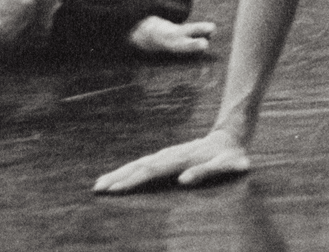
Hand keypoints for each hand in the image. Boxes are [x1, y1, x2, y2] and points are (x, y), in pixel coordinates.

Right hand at [92, 129, 250, 193]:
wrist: (231, 137)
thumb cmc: (231, 157)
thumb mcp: (227, 165)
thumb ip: (207, 171)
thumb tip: (184, 180)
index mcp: (181, 158)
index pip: (152, 171)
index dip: (134, 180)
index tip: (115, 190)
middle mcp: (171, 155)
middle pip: (140, 166)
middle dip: (118, 178)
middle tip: (97, 189)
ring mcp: (167, 154)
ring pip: (138, 164)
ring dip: (119, 174)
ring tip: (99, 184)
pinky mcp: (167, 157)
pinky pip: (143, 164)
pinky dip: (128, 170)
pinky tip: (117, 177)